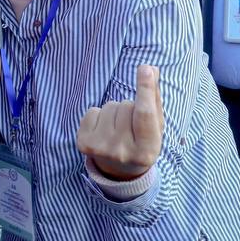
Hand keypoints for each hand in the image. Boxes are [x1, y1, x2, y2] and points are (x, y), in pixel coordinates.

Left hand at [76, 65, 163, 180]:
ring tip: (118, 129)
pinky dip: (99, 115)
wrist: (120, 171)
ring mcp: (101, 148)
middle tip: (131, 126)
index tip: (145, 69)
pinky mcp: (84, 142)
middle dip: (130, 107)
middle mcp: (122, 152)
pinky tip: (104, 130)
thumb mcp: (155, 127)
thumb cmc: (142, 143)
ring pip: (110, 106)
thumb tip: (151, 69)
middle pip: (126, 105)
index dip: (145, 90)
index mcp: (147, 150)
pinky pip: (93, 110)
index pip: (145, 114)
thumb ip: (154, 99)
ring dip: (115, 111)